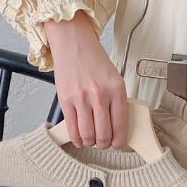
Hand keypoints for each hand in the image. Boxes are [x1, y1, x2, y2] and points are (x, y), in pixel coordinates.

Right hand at [43, 10, 127, 148]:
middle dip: (104, 144)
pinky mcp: (66, 100)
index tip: (117, 144)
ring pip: (88, 135)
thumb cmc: (93, 60)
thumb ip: (116, 102)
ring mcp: (81, 99)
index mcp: (116, 89)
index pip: (120, 126)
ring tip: (91, 140)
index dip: (119, 141)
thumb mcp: (114, 78)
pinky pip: (72, 129)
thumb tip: (116, 127)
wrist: (73, 42)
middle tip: (103, 143)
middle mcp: (99, 95)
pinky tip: (79, 139)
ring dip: (90, 142)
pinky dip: (76, 139)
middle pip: (103, 135)